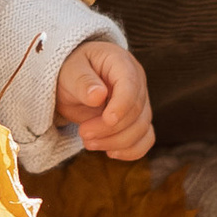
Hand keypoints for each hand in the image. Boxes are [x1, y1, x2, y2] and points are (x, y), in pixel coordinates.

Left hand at [55, 39, 155, 158]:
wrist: (72, 81)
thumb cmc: (72, 71)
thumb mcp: (70, 72)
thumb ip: (82, 82)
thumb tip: (98, 95)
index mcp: (121, 63)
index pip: (131, 86)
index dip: (122, 106)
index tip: (107, 119)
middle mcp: (137, 81)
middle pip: (136, 111)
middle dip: (110, 129)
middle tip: (83, 133)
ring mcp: (140, 102)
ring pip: (142, 129)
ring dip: (117, 142)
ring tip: (89, 143)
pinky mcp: (139, 120)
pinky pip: (146, 139)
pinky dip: (131, 151)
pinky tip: (110, 153)